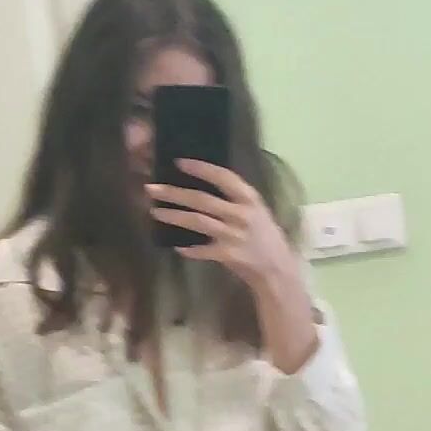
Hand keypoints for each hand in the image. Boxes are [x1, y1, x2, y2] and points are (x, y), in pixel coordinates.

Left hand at [146, 160, 294, 287]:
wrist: (277, 268)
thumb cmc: (264, 235)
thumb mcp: (256, 210)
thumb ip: (235, 198)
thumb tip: (203, 185)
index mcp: (249, 198)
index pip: (222, 177)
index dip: (200, 169)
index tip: (179, 163)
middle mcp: (241, 214)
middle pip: (202, 199)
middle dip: (174, 193)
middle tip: (152, 189)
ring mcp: (233, 235)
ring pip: (197, 221)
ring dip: (174, 216)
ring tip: (155, 212)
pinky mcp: (228, 255)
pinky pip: (202, 250)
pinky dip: (188, 249)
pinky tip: (176, 246)